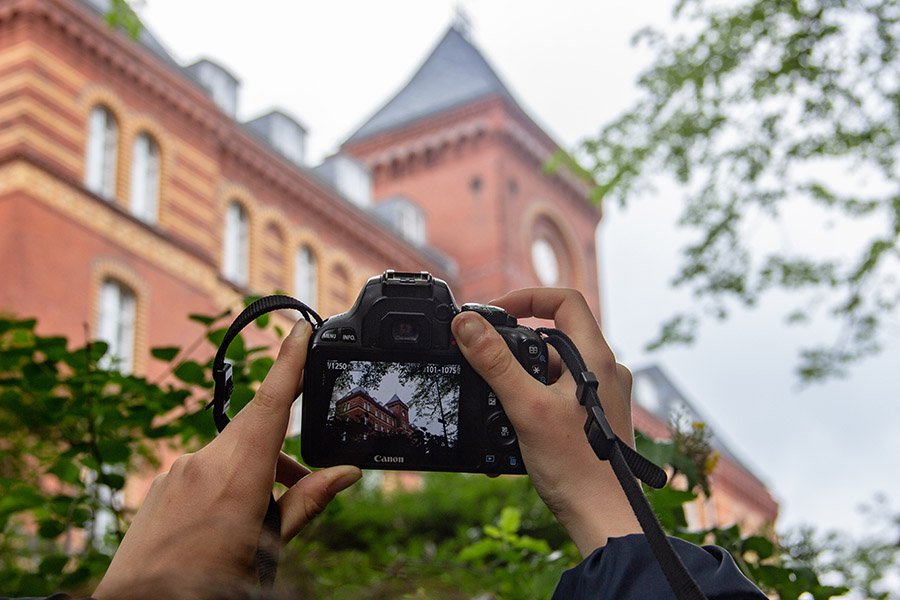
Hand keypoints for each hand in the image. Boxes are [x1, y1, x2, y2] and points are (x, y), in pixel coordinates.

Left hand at [93, 319, 361, 597]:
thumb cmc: (209, 586)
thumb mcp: (269, 550)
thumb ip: (307, 503)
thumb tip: (347, 473)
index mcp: (236, 476)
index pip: (270, 404)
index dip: (288, 362)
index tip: (301, 329)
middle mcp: (202, 463)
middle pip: (256, 433)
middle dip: (284, 451)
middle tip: (304, 485)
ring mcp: (175, 472)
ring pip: (232, 453)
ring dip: (257, 473)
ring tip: (266, 521)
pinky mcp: (160, 486)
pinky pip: (206, 468)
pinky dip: (229, 483)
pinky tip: (229, 523)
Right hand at [451, 288, 639, 555]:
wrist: (604, 520)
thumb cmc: (577, 468)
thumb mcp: (527, 408)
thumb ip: (495, 362)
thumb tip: (466, 323)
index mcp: (596, 359)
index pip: (565, 301)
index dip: (527, 297)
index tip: (494, 312)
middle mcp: (604, 372)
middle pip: (552, 339)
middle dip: (514, 351)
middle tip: (484, 367)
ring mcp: (600, 398)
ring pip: (551, 372)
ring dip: (520, 384)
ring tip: (498, 411)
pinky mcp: (592, 421)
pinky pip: (556, 398)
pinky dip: (531, 405)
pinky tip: (511, 431)